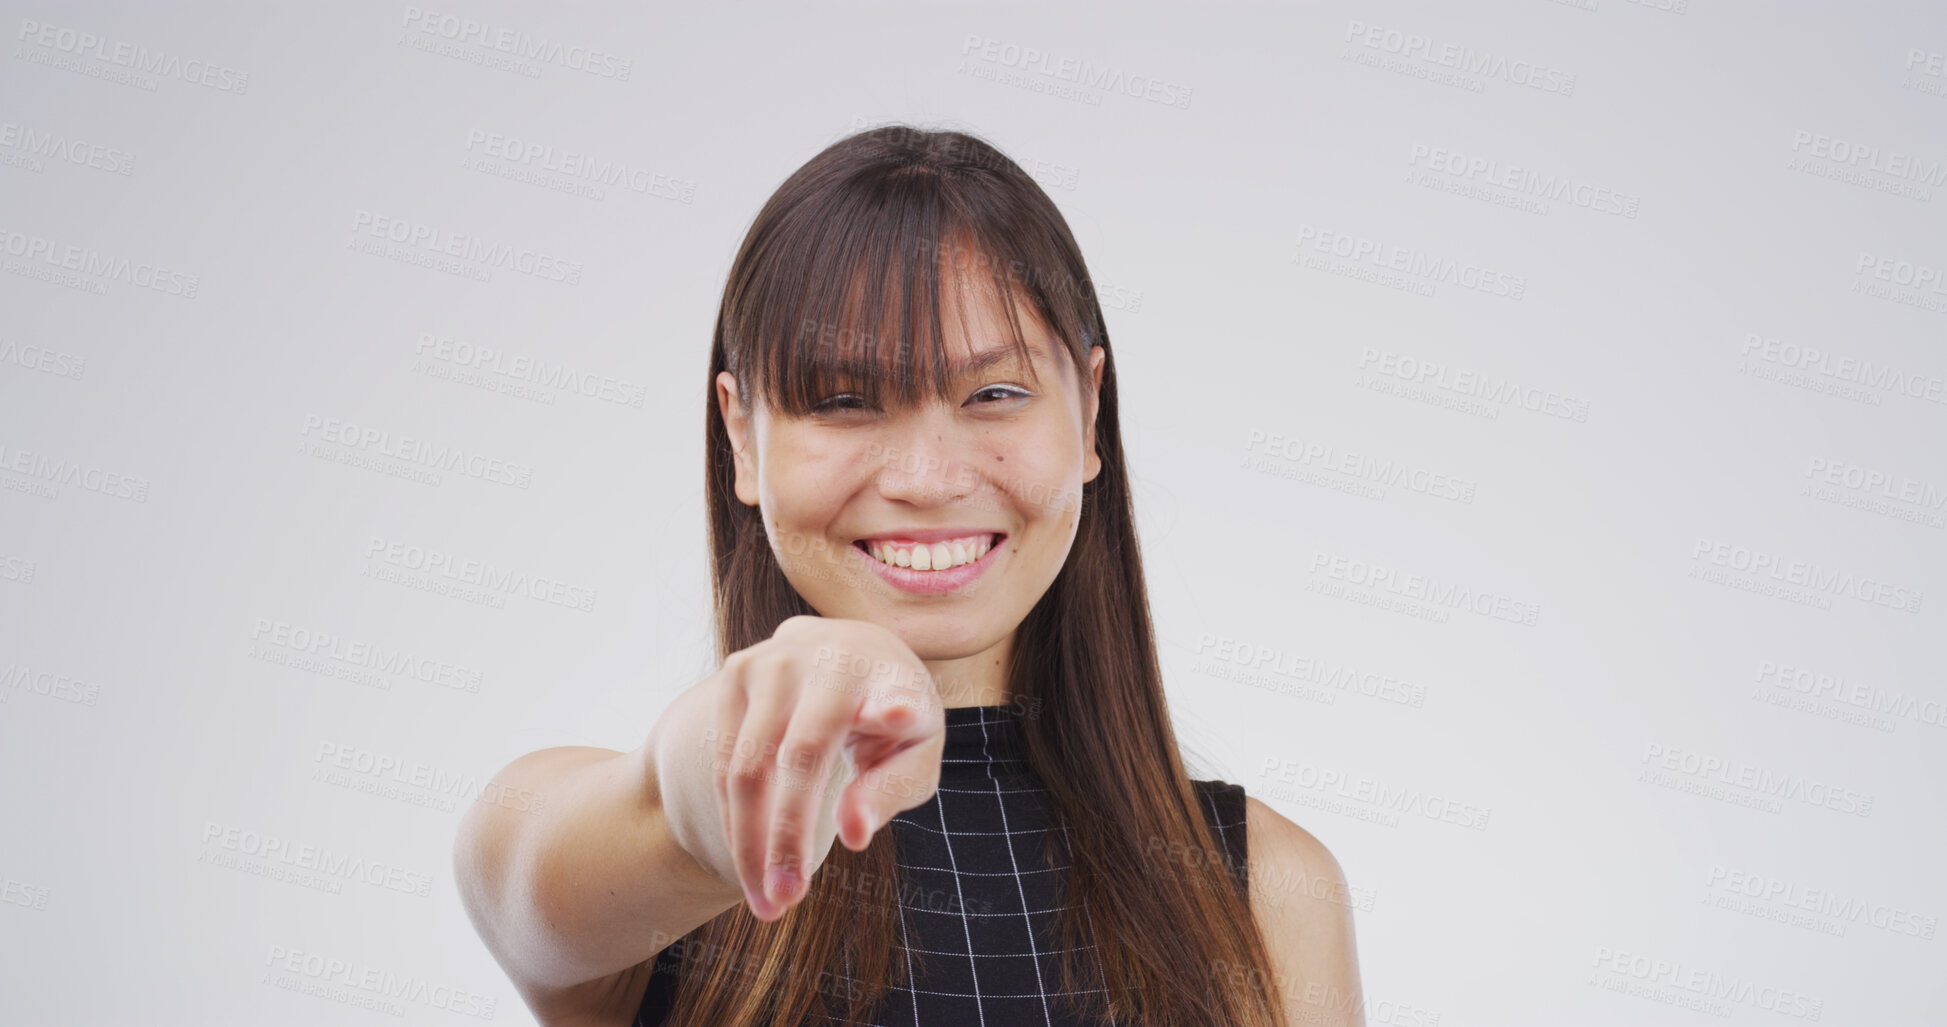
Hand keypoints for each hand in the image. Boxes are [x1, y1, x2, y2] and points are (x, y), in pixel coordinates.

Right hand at [710, 615, 943, 920]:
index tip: (897, 717)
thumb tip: (854, 834)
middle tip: (783, 904)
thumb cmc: (895, 716)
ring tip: (764, 902)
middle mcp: (829, 656)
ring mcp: (774, 659)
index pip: (890, 696)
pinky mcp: (736, 671)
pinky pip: (722, 761)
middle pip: (795, 757)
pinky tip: (749, 860)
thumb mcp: (916, 755)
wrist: (853, 652)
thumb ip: (891, 790)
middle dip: (784, 837)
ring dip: (747, 842)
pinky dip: (732, 819)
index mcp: (890, 675)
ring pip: (743, 767)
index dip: (893, 707)